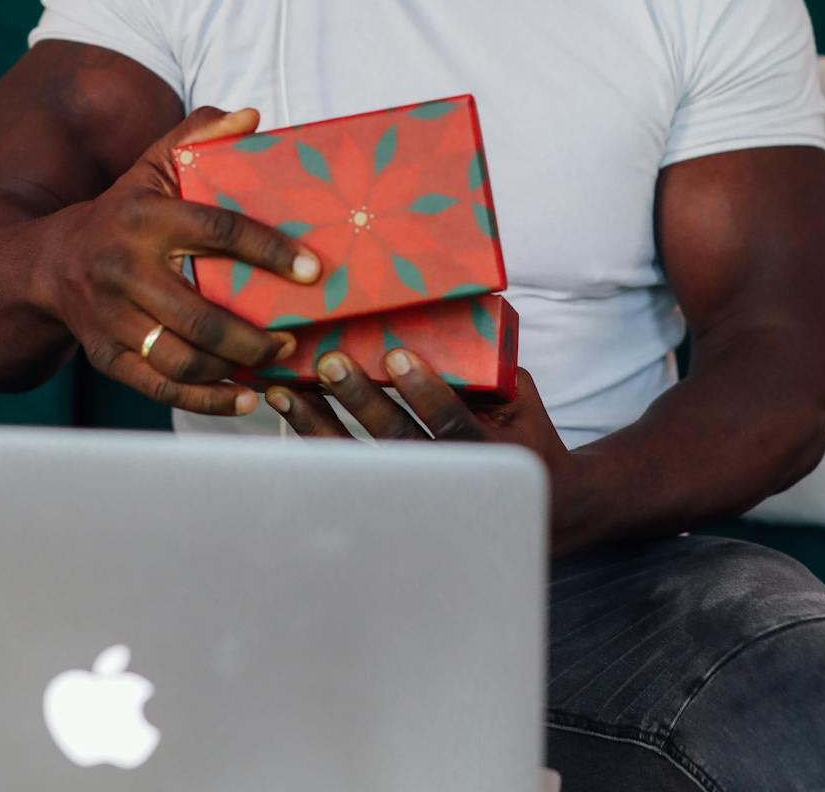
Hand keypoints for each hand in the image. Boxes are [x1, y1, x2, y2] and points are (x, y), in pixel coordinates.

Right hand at [42, 106, 322, 415]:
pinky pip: (162, 386)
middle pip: (201, 313)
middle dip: (255, 332)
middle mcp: (123, 270)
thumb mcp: (151, 166)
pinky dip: (208, 399)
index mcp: (143, 218)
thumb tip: (251, 117)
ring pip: (183, 356)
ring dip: (237, 365)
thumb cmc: (120, 211)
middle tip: (295, 334)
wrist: (43, 263)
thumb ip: (197, 136)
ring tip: (276, 359)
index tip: (314, 270)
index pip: (217, 231)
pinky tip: (246, 398)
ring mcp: (112, 319)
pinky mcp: (107, 356)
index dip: (269, 251)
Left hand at [265, 346, 572, 487]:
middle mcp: (448, 479)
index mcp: (487, 453)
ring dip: (318, 423)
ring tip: (286, 390)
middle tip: (330, 363)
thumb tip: (441, 321)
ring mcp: (415, 495)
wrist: (538, 503)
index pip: (452, 423)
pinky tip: (287, 410)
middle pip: (397, 444)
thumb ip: (485, 368)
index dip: (424, 391)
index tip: (396, 355)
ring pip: (359, 462)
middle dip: (360, 402)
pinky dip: (311, 438)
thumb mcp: (518, 399)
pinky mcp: (388, 496)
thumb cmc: (525, 435)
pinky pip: (342, 470)